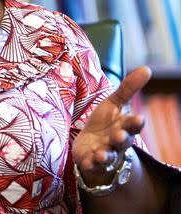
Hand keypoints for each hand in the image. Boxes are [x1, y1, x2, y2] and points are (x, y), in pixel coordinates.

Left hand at [72, 66, 149, 183]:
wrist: (92, 146)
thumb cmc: (106, 122)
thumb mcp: (114, 103)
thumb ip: (128, 88)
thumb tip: (147, 68)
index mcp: (124, 127)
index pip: (132, 125)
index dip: (135, 122)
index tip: (139, 118)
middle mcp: (117, 142)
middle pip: (122, 142)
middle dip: (121, 138)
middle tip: (119, 135)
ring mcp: (105, 153)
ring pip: (108, 156)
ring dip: (105, 155)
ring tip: (101, 154)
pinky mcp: (91, 161)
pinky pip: (91, 165)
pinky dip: (89, 164)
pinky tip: (85, 163)